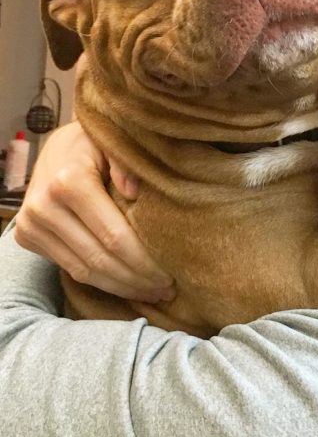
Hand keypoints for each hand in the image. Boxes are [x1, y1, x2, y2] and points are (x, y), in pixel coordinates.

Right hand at [14, 121, 174, 302]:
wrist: (57, 146)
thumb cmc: (97, 142)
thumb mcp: (115, 143)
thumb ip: (127, 163)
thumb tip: (134, 192)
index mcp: (70, 182)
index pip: (114, 236)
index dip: (144, 261)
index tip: (171, 275)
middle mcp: (45, 206)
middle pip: (99, 258)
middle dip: (136, 279)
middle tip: (168, 290)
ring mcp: (32, 225)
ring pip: (83, 271)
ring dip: (121, 287)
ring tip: (153, 293)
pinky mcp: (27, 238)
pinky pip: (70, 268)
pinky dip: (100, 281)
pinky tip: (127, 285)